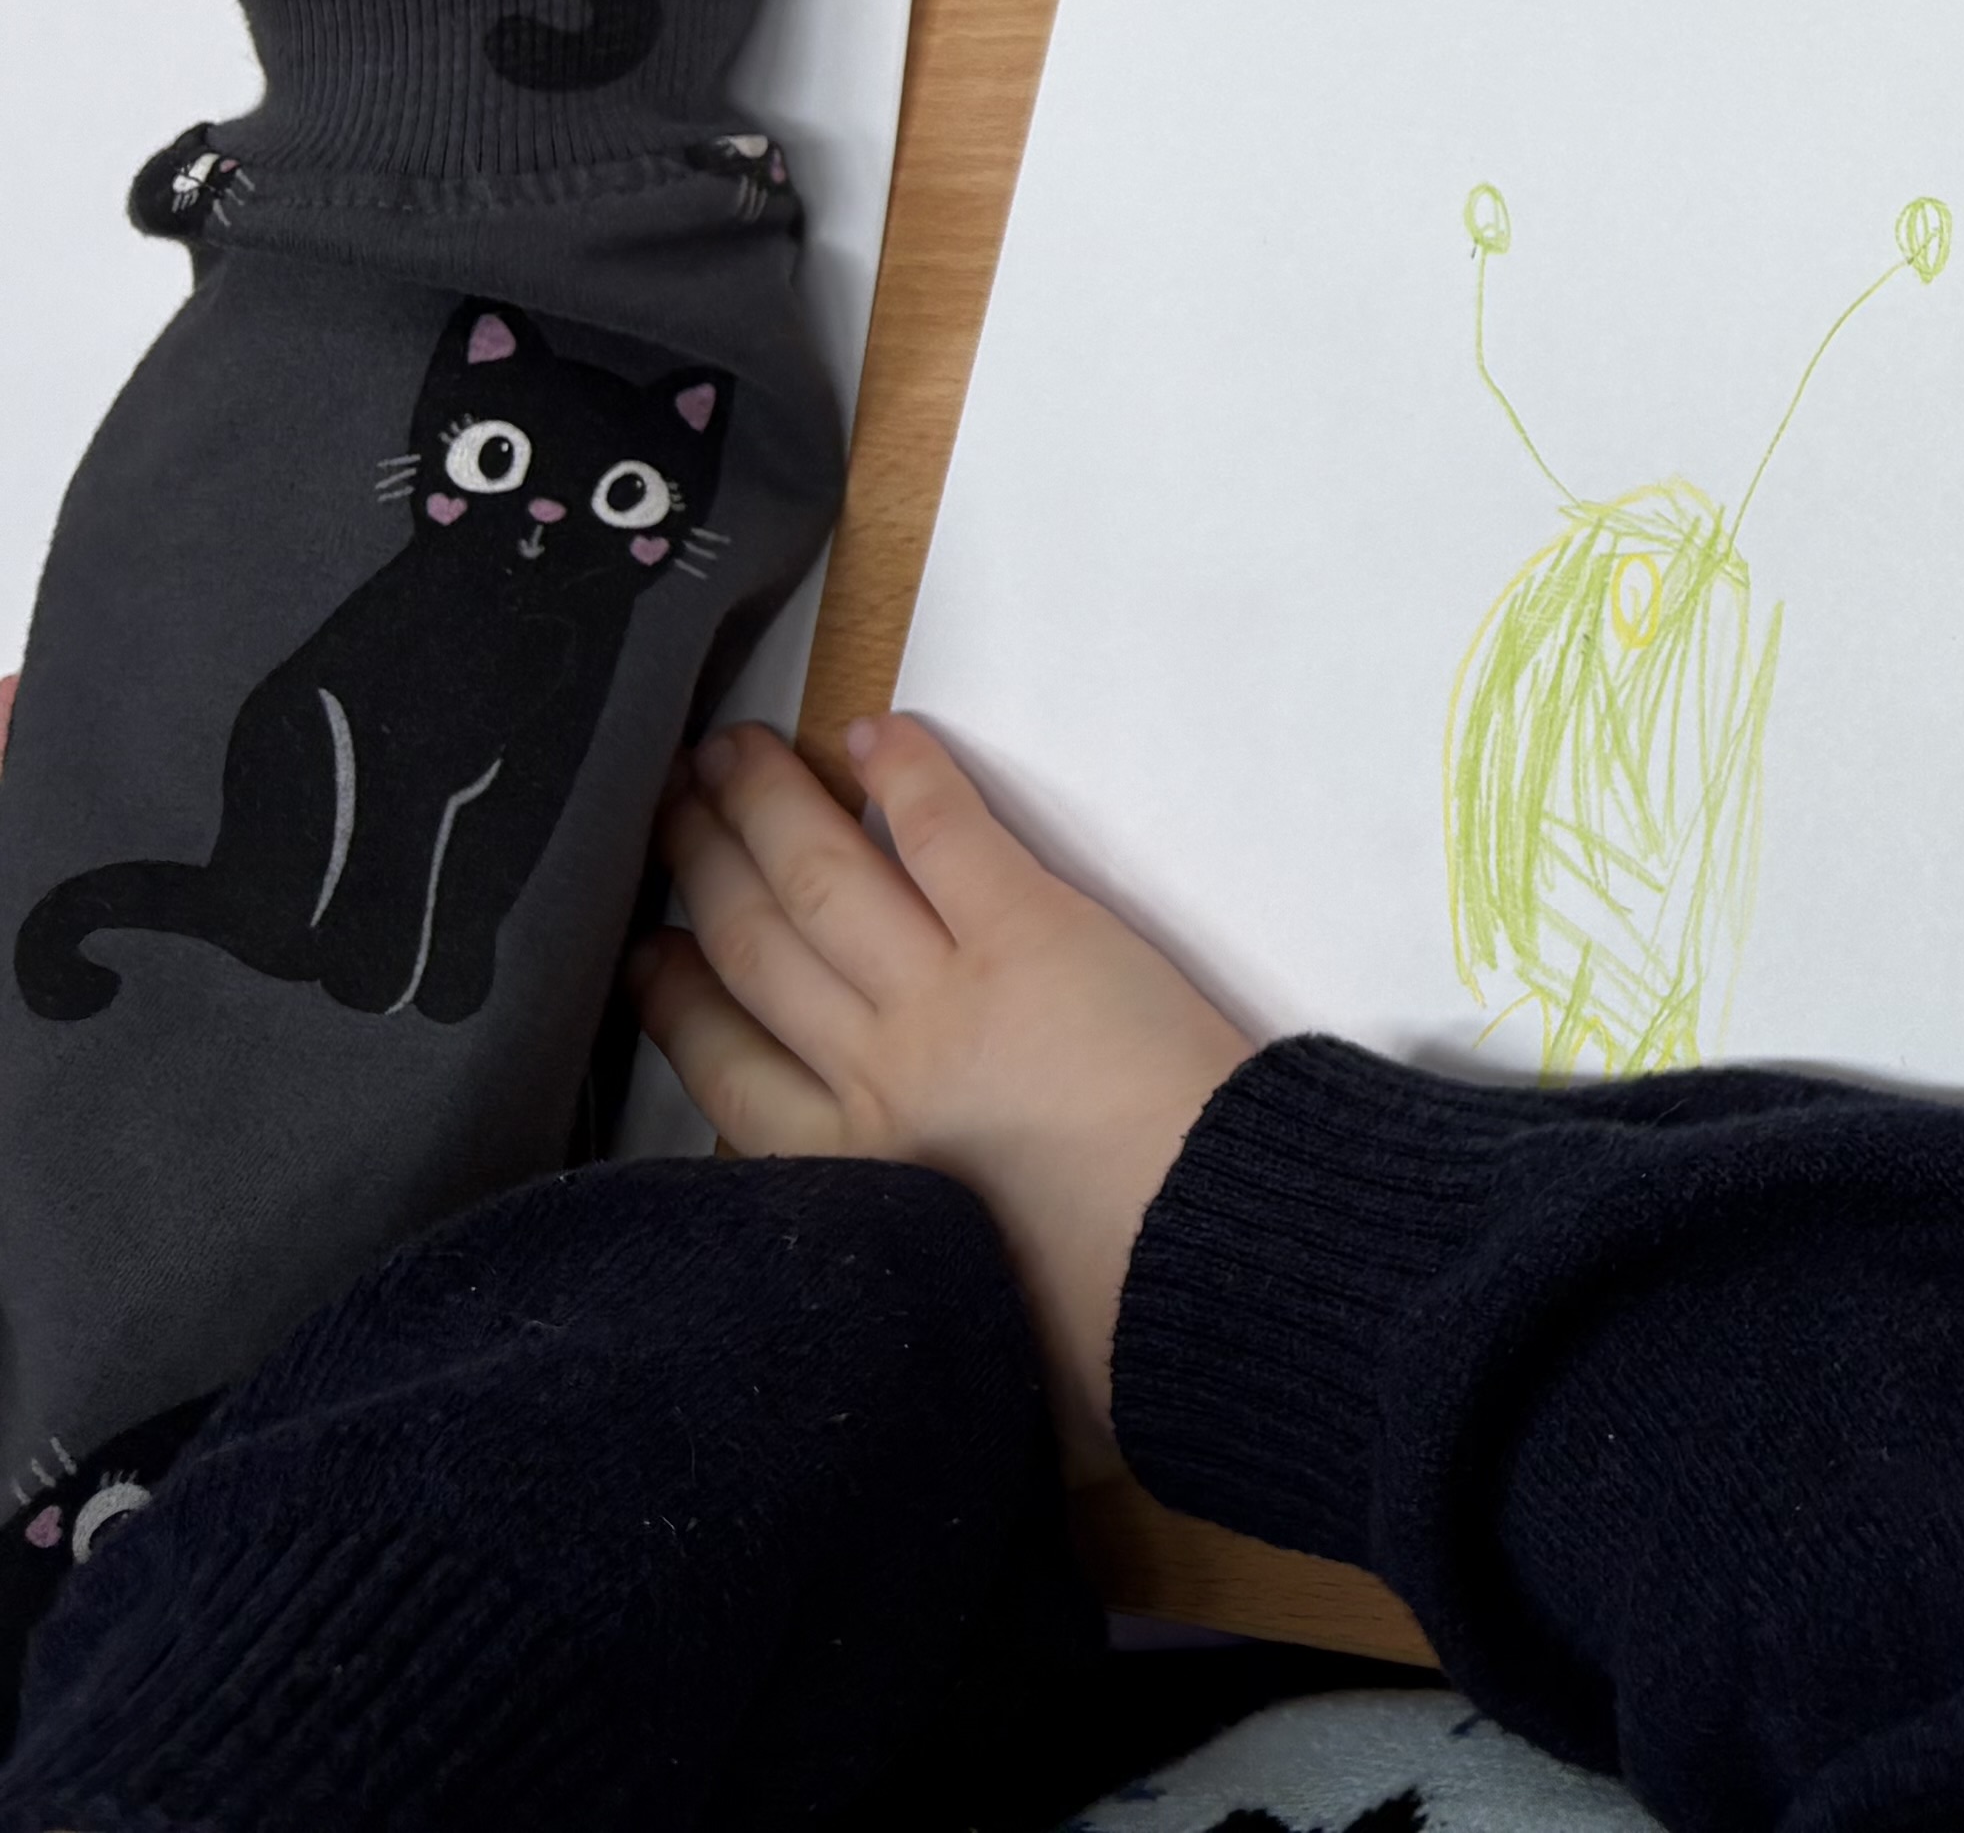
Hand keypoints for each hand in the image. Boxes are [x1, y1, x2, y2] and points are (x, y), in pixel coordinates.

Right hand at [634, 715, 1255, 1482]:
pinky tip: (865, 735)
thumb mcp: (953, 1337)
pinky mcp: (1034, 936)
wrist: (1206, 1266)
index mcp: (843, 1184)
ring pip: (823, 883)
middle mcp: (870, 1080)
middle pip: (755, 953)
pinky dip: (904, 780)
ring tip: (723, 753)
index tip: (648, 955)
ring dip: (767, 809)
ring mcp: (944, 998)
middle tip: (663, 811)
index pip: (726, 1073)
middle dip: (699, 874)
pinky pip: (948, 836)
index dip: (677, 1001)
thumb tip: (873, 1306)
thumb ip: (892, 1287)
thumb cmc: (1102, 1333)